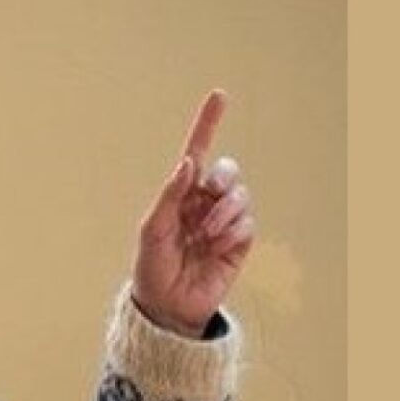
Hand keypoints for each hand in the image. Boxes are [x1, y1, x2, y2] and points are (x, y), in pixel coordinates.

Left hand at [132, 89, 256, 337]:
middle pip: (227, 170)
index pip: (198, 151)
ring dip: (223, 212)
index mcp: (181, 192)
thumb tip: (189, 163)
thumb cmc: (153, 266)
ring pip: (240, 195)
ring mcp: (224, 220)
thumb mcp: (153, 228)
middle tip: (206, 198)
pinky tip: (216, 247)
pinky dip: (232, 233)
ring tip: (204, 236)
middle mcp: (205, 201)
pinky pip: (247, 222)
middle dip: (221, 180)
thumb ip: (170, 194)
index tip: (219, 95)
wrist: (168, 305)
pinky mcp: (239, 241)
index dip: (208, 123)